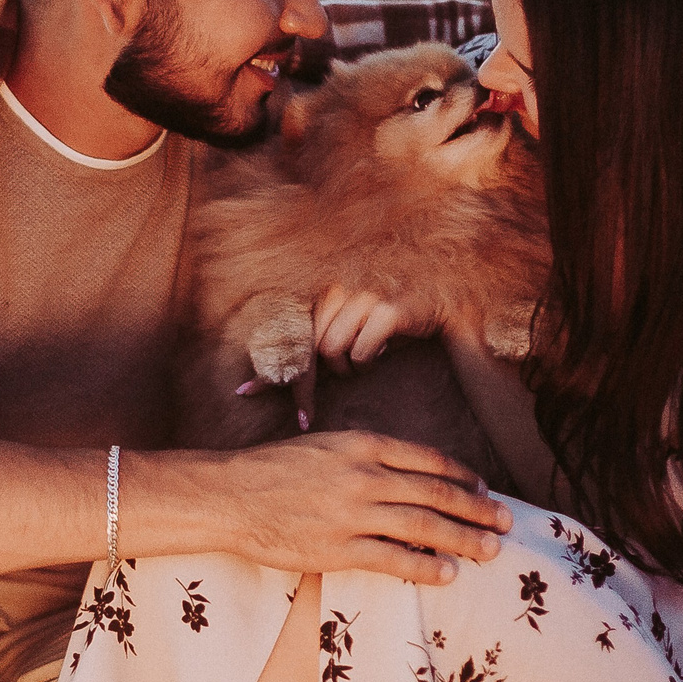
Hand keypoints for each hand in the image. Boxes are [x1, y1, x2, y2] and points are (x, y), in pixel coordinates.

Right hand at [203, 430, 511, 584]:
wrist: (228, 496)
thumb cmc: (271, 469)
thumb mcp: (323, 444)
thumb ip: (364, 455)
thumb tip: (404, 474)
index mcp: (362, 444)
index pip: (428, 459)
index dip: (462, 475)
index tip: (483, 487)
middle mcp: (364, 476)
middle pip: (437, 493)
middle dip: (477, 509)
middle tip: (505, 521)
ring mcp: (353, 514)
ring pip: (424, 527)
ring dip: (464, 539)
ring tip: (491, 550)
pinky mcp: (339, 549)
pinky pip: (394, 560)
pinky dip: (426, 567)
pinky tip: (448, 574)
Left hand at [235, 286, 441, 424]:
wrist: (438, 307)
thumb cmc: (387, 329)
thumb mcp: (346, 338)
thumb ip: (311, 357)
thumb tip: (257, 383)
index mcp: (324, 294)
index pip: (290, 336)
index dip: (272, 370)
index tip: (244, 393)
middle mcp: (339, 289)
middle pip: (312, 349)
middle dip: (325, 375)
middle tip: (341, 382)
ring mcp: (363, 296)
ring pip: (333, 351)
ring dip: (350, 367)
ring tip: (368, 357)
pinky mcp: (387, 310)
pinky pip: (360, 353)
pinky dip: (368, 362)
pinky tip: (383, 351)